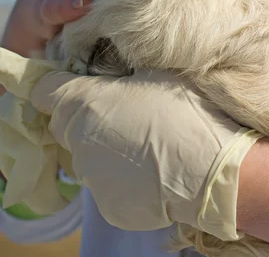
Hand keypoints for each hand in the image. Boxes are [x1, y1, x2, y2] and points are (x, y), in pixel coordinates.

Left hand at [30, 69, 259, 240]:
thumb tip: (110, 72)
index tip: (78, 86)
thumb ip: (119, 74)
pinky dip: (122, 179)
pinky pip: (107, 186)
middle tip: (124, 114)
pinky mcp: (108, 207)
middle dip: (86, 119)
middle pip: (66, 126)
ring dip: (105, 150)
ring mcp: (92, 178)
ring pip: (87, 159)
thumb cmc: (185, 110)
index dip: (59, 87)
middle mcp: (78, 141)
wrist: (213, 167)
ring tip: (144, 146)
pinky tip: (151, 172)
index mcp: (85, 102)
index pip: (45, 92)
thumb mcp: (154, 73)